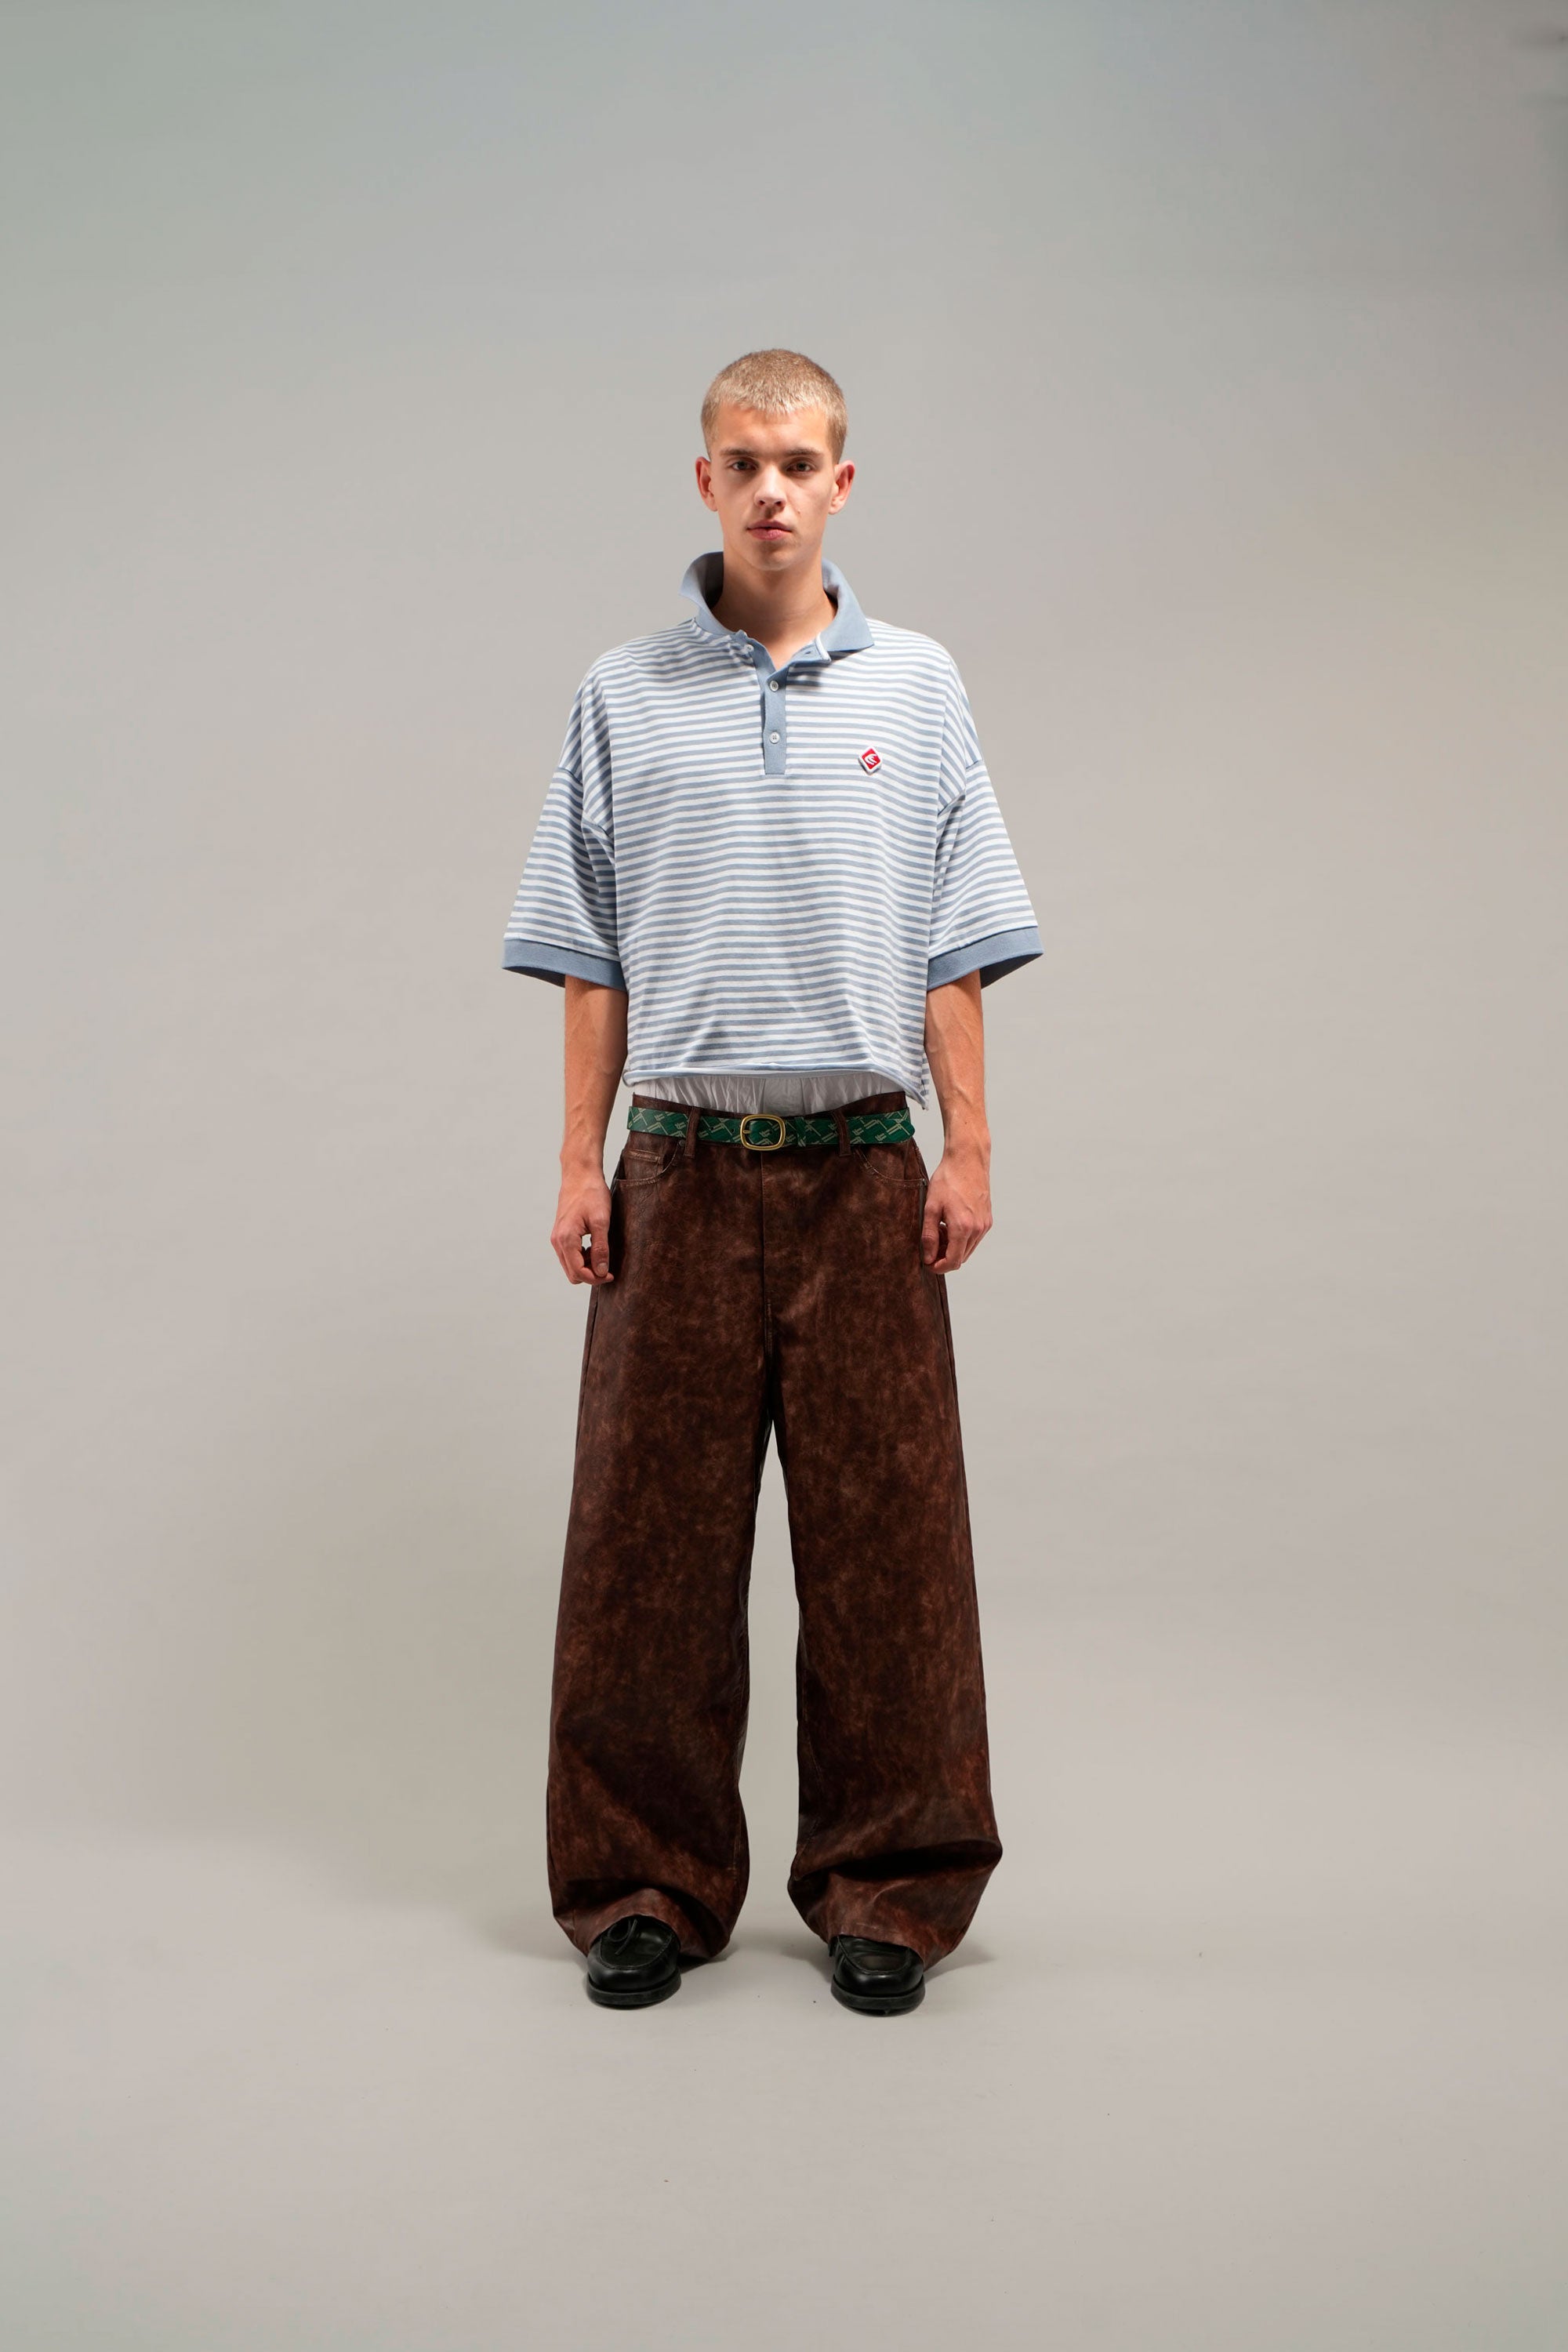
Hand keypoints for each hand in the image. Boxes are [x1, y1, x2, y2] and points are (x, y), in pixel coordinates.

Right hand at [553, 1168, 613, 1284]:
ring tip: (603, 1254)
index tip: (611, 1275)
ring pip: (570, 1266)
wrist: (580, 1175)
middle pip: (572, 1273)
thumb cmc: (592, 1194)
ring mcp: (557, 1238)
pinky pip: (569, 1256)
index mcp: (566, 1239)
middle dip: (591, 1274)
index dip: (596, 1278)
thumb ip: (601, 1248)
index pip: (578, 1272)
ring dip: (587, 1266)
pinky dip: (582, 1258)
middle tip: (608, 1266)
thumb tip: (601, 1272)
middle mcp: (557, 1242)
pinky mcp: (560, 1234)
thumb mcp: (601, 1221)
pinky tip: (595, 1248)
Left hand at [921, 1150, 991, 1271]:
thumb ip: (929, 1235)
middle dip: (944, 1257)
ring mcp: (985, 1224)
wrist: (967, 1160)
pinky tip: (950, 1223)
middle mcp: (978, 1229)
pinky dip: (961, 1238)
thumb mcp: (931, 1207)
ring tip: (939, 1230)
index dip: (938, 1267)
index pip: (953, 1262)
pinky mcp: (987, 1219)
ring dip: (952, 1247)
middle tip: (930, 1243)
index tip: (927, 1264)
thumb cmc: (948, 1180)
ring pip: (968, 1249)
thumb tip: (928, 1257)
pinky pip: (974, 1238)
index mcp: (963, 1228)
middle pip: (961, 1258)